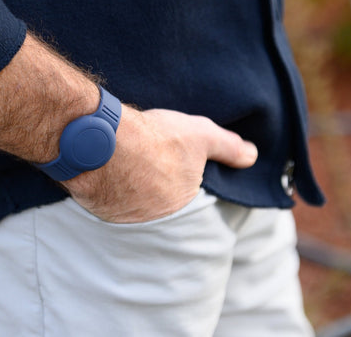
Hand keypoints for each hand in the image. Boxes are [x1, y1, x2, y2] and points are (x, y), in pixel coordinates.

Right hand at [62, 105, 257, 222]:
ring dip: (133, 186)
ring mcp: (124, 213)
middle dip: (157, 182)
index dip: (182, 177)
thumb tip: (252, 156)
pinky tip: (110, 168)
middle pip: (159, 200)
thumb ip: (228, 147)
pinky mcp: (99, 206)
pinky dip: (111, 186)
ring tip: (131, 164)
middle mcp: (153, 215)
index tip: (174, 164)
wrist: (102, 140)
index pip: (187, 195)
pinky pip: (109, 198)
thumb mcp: (201, 136)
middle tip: (152, 162)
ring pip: (133, 201)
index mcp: (181, 202)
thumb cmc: (155, 139)